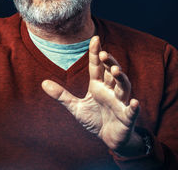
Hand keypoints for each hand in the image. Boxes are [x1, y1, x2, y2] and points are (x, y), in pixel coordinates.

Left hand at [42, 36, 143, 155]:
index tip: (95, 38)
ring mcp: (121, 103)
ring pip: (124, 87)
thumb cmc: (95, 119)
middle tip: (104, 54)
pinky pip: (132, 112)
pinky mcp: (127, 117)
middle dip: (110, 63)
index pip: (97, 67)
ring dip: (121, 79)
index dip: (96, 53)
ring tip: (116, 71)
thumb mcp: (75, 107)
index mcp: (98, 86)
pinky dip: (134, 107)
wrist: (110, 139)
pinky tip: (135, 102)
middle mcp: (111, 91)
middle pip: (112, 73)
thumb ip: (61, 95)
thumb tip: (43, 83)